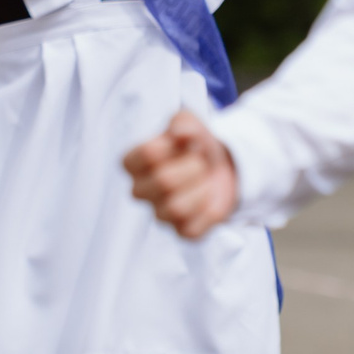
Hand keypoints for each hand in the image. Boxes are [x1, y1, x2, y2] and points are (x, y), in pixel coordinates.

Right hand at [122, 110, 240, 239]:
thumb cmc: (193, 144)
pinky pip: (192, 229)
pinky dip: (208, 214)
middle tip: (200, 163)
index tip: (181, 141)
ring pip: (176, 209)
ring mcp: (158, 213)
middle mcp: (139, 190)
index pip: (147, 153)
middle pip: (163, 181)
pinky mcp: (181, 231)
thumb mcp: (188, 123)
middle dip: (193, 167)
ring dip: (201, 190)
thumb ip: (182, 122)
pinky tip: (208, 201)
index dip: (173, 145)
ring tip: (205, 181)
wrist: (220, 167)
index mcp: (133, 162)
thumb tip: (181, 134)